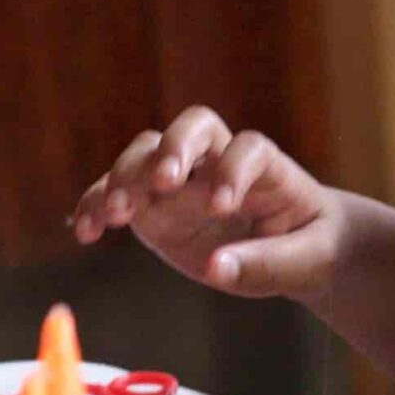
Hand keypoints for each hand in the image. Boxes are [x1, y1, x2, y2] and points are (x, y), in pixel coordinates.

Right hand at [72, 108, 342, 300]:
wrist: (295, 248)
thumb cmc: (308, 246)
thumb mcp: (307, 262)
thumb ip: (267, 264)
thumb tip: (215, 267)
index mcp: (269, 169)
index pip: (248, 149)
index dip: (232, 169)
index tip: (222, 207)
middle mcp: (221, 163)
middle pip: (193, 128)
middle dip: (173, 148)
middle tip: (163, 182)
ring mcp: (183, 182)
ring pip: (146, 153)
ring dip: (125, 176)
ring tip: (113, 215)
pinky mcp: (154, 209)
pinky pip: (117, 194)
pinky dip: (96, 205)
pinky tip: (86, 231)